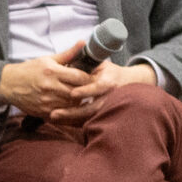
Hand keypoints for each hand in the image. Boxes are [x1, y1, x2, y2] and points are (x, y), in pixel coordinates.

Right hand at [0, 45, 94, 118]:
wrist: (8, 84)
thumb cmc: (29, 70)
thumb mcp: (47, 59)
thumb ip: (68, 54)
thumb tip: (83, 43)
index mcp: (52, 72)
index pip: (80, 76)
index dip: (90, 77)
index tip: (94, 77)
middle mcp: (49, 87)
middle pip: (78, 91)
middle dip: (87, 90)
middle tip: (92, 88)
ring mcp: (46, 101)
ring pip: (72, 104)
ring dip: (79, 100)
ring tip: (81, 95)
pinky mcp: (43, 111)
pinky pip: (63, 114)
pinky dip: (69, 110)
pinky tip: (70, 105)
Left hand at [39, 46, 158, 123]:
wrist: (129, 83)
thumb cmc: (109, 72)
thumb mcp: (100, 64)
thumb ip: (86, 63)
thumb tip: (68, 59)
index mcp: (109, 81)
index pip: (98, 87)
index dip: (86, 91)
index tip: (72, 93)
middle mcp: (110, 96)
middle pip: (92, 107)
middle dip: (73, 111)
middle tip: (54, 113)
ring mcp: (107, 108)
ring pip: (89, 117)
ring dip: (70, 119)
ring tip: (53, 117)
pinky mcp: (103, 115)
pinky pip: (88, 121)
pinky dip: (74, 123)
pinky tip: (59, 122)